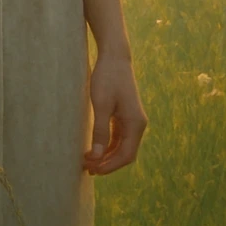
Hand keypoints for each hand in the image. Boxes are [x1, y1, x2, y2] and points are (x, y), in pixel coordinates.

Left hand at [82, 53, 146, 175]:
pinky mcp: (125, 115)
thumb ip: (100, 132)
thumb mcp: (101, 105)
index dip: (110, 166)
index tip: (93, 169)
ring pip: (122, 146)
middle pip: (125, 153)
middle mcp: (138, 124)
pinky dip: (108, 145)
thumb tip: (97, 157)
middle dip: (107, 163)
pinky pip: (119, 137)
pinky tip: (94, 148)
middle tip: (87, 168)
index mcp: (136, 124)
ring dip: (107, 155)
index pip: (126, 155)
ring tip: (88, 161)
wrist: (114, 57)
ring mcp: (132, 120)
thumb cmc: (107, 78)